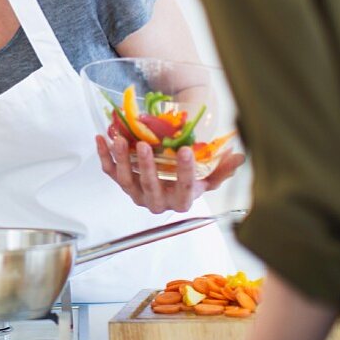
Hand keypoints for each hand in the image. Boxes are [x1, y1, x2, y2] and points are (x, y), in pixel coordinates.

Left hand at [95, 133, 243, 213]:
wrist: (169, 180)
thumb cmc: (190, 179)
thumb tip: (238, 157)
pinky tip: (101, 138)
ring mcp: (136, 193)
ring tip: (120, 139)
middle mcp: (156, 202)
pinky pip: (109, 171)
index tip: (187, 151)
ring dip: (121, 160)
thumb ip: (223, 168)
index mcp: (181, 201)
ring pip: (126, 180)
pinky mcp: (122, 183)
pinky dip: (103, 155)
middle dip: (146, 167)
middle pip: (150, 186)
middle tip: (145, 146)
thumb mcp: (209, 176)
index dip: (186, 171)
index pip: (184, 188)